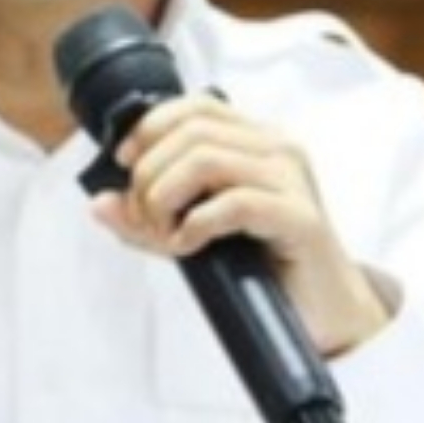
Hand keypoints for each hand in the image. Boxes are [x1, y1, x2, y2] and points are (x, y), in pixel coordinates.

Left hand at [91, 95, 389, 356]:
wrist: (324, 316)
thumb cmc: (262, 269)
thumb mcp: (193, 234)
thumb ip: (147, 218)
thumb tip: (99, 203)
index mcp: (255, 141)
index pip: (196, 106)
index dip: (151, 126)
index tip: (125, 161)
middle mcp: (277, 149)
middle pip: (191, 132)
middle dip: (150, 174)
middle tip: (145, 218)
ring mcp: (292, 180)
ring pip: (206, 159)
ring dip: (166, 198)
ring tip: (166, 233)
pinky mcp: (301, 218)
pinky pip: (234, 203)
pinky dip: (197, 224)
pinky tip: (192, 246)